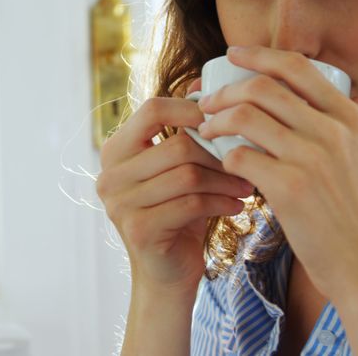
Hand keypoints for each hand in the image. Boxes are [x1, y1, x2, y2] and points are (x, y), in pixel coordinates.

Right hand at [97, 85, 254, 295]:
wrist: (166, 274)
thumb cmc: (177, 213)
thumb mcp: (178, 168)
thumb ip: (183, 131)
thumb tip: (201, 82)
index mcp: (115, 150)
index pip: (152, 109)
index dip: (191, 110)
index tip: (223, 122)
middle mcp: (109, 174)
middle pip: (177, 145)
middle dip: (219, 154)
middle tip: (248, 162)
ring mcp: (119, 203)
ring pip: (187, 175)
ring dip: (225, 180)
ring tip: (248, 185)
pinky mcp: (138, 229)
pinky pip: (190, 204)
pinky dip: (221, 203)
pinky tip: (238, 206)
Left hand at [196, 46, 357, 301]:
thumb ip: (351, 128)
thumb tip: (347, 93)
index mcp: (349, 118)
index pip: (297, 67)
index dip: (259, 55)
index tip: (232, 55)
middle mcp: (333, 131)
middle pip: (262, 87)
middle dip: (225, 91)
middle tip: (206, 103)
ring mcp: (312, 158)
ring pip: (245, 116)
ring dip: (216, 121)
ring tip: (206, 132)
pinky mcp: (290, 188)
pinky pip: (240, 157)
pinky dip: (224, 158)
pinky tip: (221, 166)